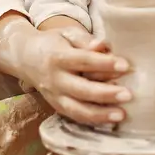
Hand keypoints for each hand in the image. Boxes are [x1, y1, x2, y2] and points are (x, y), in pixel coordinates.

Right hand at [16, 18, 132, 124]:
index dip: (104, 64)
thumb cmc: (54, 43)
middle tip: (128, 95)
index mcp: (58, 57)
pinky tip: (110, 121)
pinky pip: (75, 117)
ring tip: (122, 115)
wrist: (26, 58)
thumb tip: (102, 46)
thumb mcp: (66, 33)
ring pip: (77, 110)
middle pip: (81, 89)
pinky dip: (92, 121)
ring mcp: (54, 96)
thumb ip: (85, 39)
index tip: (125, 65)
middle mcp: (55, 79)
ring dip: (100, 114)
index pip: (83, 61)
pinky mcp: (56, 107)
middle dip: (105, 94)